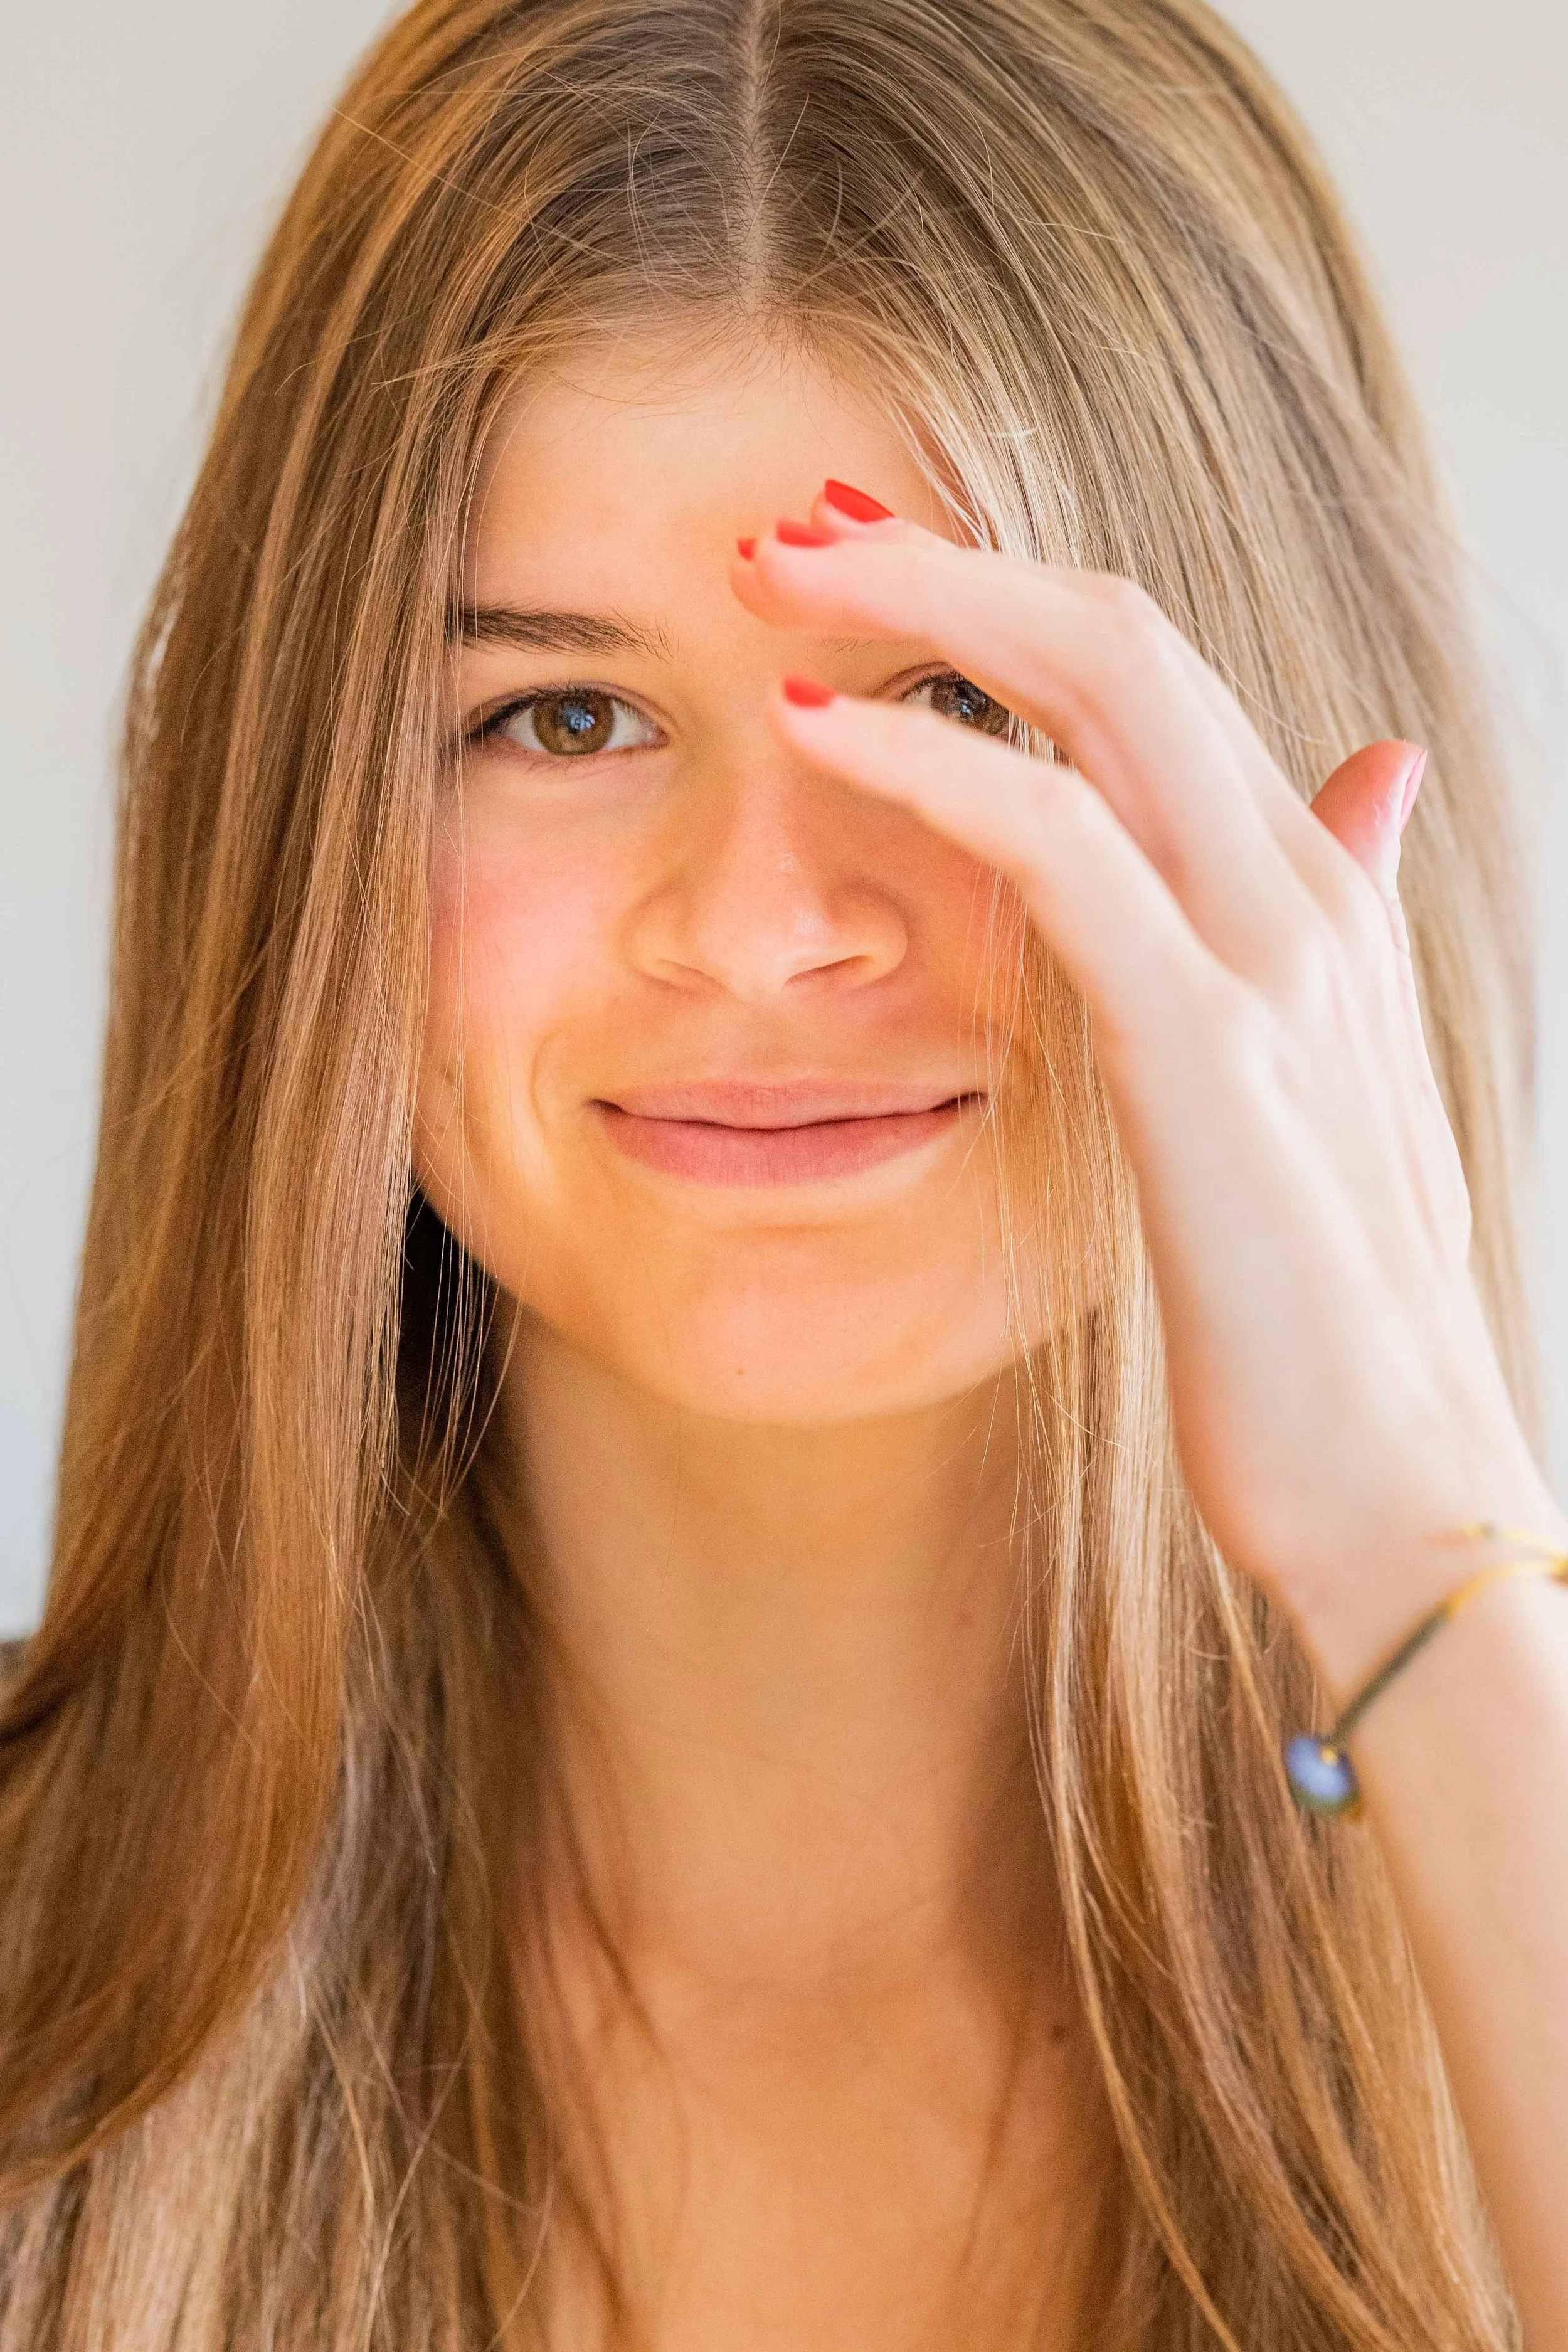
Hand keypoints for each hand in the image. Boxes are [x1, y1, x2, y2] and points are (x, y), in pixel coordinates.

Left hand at [731, 492, 1559, 1689]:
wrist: (1401, 1481)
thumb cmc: (1329, 1316)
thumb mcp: (1327, 1086)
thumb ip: (1330, 917)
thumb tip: (1363, 786)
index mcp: (1312, 901)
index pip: (1159, 684)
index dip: (1017, 600)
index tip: (877, 572)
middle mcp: (1303, 892)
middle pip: (1126, 636)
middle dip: (955, 553)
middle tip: (798, 523)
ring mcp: (1271, 957)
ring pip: (1103, 685)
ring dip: (927, 601)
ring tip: (778, 570)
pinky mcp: (1211, 1047)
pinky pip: (1059, 842)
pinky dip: (929, 758)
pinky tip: (810, 723)